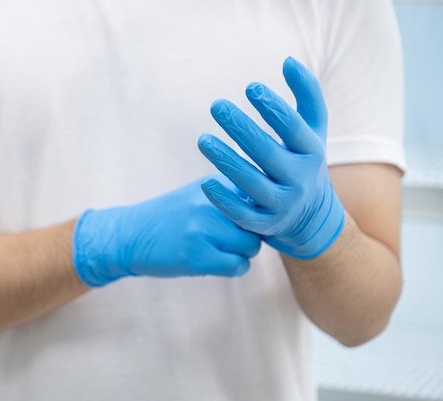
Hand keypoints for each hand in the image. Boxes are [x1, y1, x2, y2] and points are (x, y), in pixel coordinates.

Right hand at [73, 176, 261, 286]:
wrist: (130, 234)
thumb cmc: (170, 215)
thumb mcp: (198, 192)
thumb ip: (231, 194)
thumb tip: (275, 204)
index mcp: (214, 183)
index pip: (259, 195)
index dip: (260, 211)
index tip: (250, 219)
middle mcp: (211, 202)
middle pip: (260, 222)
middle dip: (252, 233)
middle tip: (232, 238)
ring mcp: (204, 229)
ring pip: (252, 245)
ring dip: (242, 252)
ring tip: (222, 250)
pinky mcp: (197, 256)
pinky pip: (238, 266)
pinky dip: (233, 267)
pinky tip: (216, 262)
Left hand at [197, 57, 344, 259]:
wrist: (309, 215)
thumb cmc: (303, 159)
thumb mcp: (312, 129)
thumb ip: (306, 94)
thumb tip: (288, 61)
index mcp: (312, 152)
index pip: (293, 129)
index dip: (273, 108)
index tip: (250, 87)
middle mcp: (299, 180)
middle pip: (268, 154)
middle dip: (242, 129)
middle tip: (216, 105)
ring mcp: (281, 205)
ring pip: (251, 183)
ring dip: (226, 161)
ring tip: (202, 139)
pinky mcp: (263, 224)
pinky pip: (241, 214)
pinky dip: (223, 200)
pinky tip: (204, 181)